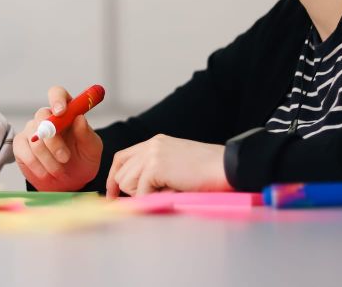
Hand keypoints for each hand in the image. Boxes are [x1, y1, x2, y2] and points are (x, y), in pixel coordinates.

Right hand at [14, 86, 102, 191]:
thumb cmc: (82, 160)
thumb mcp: (91, 149)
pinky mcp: (21, 145)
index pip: (57, 94)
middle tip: (65, 158)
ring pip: (34, 138)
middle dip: (54, 141)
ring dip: (48, 158)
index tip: (61, 112)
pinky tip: (45, 173)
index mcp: (66, 112)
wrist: (70, 182)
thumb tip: (80, 118)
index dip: (57, 99)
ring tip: (59, 170)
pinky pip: (23, 150)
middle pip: (43, 117)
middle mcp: (47, 117)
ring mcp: (32, 130)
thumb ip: (86, 134)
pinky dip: (36, 165)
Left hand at [105, 135, 228, 197]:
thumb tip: (132, 192)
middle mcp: (151, 145)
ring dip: (143, 194)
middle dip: (132, 190)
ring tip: (168, 190)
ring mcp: (152, 153)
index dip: (115, 177)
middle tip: (154, 195)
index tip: (114, 195)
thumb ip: (155, 172)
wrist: (227, 167)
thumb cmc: (208, 173)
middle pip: (121, 172)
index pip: (122, 158)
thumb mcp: (176, 166)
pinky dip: (153, 199)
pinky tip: (171, 193)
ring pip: (127, 182)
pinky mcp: (156, 165)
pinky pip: (141, 192)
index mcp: (156, 142)